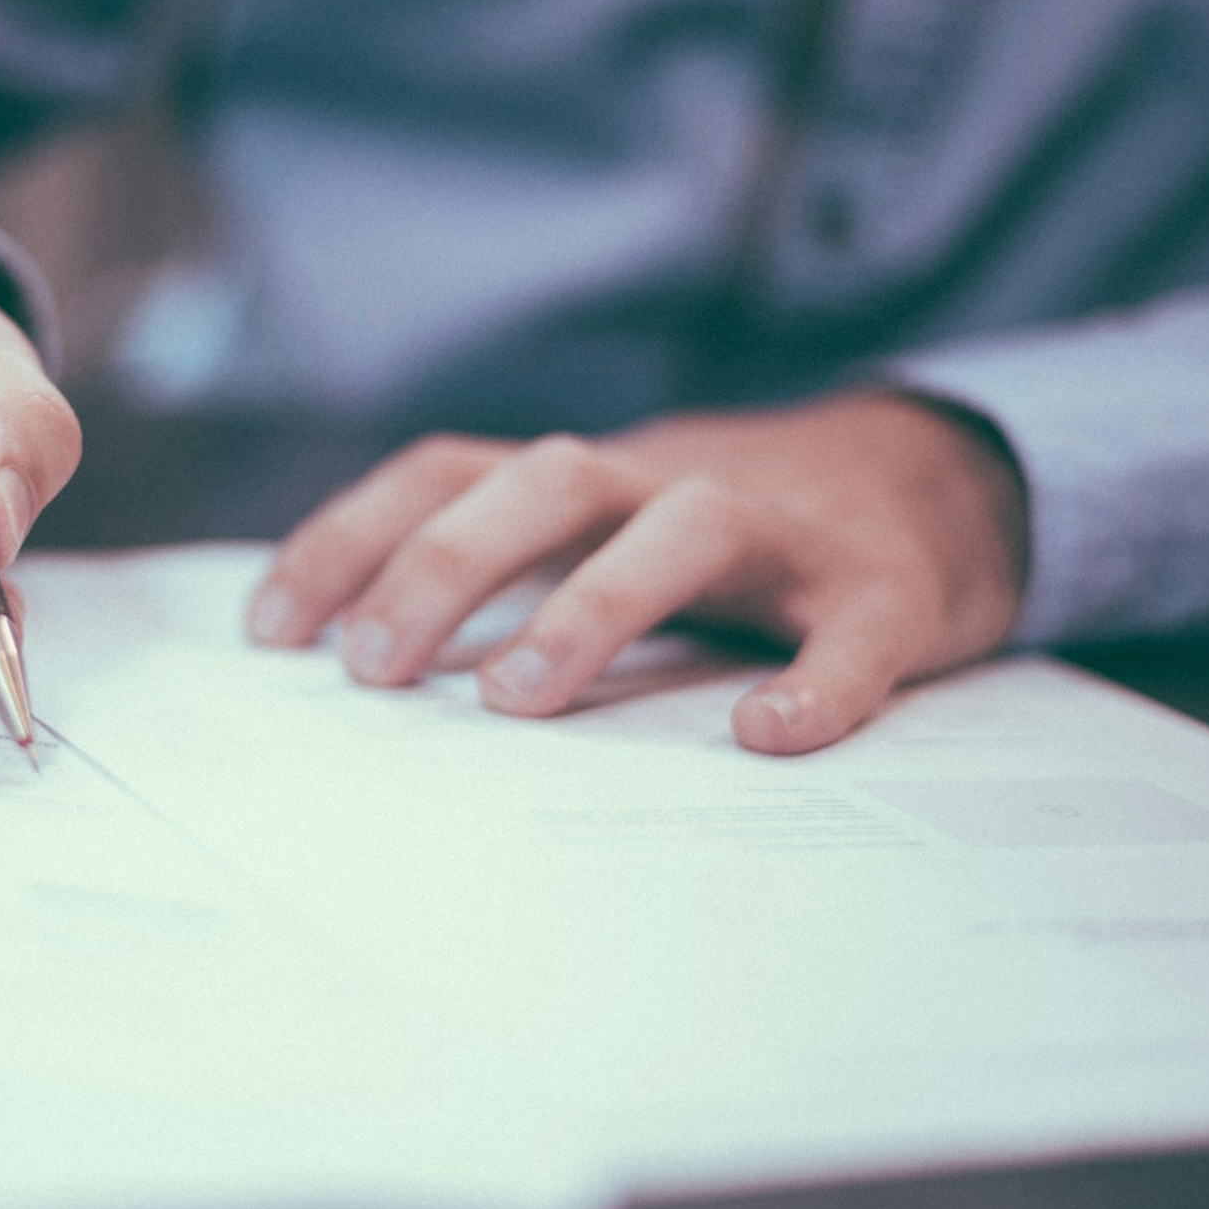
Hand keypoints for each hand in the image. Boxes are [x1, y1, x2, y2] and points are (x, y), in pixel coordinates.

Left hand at [246, 393, 1028, 753]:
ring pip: (683, 529)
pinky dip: (815, 681)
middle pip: (547, 482)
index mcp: (590, 480)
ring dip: (592, 604)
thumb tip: (359, 668)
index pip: (449, 473)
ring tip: (518, 700)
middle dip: (447, 564)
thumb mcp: (607, 530)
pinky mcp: (886, 590)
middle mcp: (670, 483)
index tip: (270, 631)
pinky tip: (767, 736)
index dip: (352, 537)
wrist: (938, 482)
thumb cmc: (731, 536)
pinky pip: (851, 632)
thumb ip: (508, 575)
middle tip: (373, 670)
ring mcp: (783, 532)